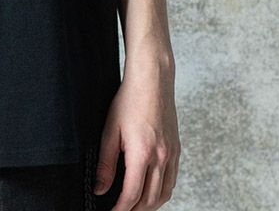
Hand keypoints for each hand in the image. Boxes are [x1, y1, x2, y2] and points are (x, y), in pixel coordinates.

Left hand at [93, 65, 179, 209]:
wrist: (152, 80)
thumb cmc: (129, 100)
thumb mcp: (110, 130)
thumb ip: (105, 163)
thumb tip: (101, 189)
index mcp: (142, 153)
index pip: (132, 195)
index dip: (120, 209)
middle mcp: (161, 157)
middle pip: (150, 200)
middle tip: (120, 210)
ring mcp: (172, 154)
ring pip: (164, 194)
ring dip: (150, 205)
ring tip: (135, 206)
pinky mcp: (177, 150)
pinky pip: (172, 181)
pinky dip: (162, 192)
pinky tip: (151, 191)